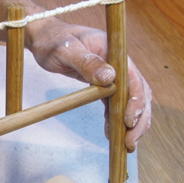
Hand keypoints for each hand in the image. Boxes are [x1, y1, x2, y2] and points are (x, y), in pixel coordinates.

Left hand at [28, 19, 151, 151]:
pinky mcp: (104, 83)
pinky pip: (115, 103)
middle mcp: (118, 62)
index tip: (128, 121)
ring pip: (129, 100)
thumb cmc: (53, 40)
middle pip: (138, 92)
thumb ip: (86, 62)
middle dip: (138, 119)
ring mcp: (113, 73)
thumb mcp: (66, 50)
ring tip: (126, 145)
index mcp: (113, 50)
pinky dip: (115, 119)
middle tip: (130, 143)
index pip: (132, 77)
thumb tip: (109, 77)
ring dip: (130, 123)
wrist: (45, 38)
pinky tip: (111, 132)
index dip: (135, 100)